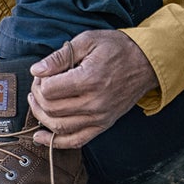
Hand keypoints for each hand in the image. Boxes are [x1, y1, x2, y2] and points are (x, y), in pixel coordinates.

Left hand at [28, 30, 158, 147]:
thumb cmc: (117, 49)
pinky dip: (55, 142)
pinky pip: (75, 141)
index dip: (39, 81)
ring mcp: (100, 117)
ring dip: (41, 116)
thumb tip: (36, 70)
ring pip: (59, 127)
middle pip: (51, 109)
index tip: (43, 73)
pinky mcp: (103, 125)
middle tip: (40, 85)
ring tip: (37, 102)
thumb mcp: (88, 41)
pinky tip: (40, 137)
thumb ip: (60, 57)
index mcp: (89, 79)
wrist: (146, 63)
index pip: (48, 90)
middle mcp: (94, 102)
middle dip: (37, 97)